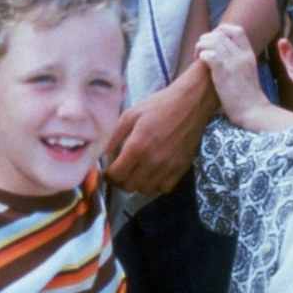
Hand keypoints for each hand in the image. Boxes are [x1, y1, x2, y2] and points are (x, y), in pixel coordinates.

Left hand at [105, 65, 214, 193]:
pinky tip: (153, 172)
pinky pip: (164, 188)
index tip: (108, 171)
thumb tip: (101, 154)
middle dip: (120, 180)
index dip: (108, 175)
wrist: (191, 103)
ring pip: (145, 190)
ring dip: (137, 183)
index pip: (116, 175)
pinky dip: (156, 184)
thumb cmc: (159, 105)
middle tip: (120, 171)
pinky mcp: (182, 169)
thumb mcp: (130, 114)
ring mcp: (169, 167)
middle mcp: (153, 160)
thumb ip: (114, 136)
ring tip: (136, 171)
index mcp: (138, 146)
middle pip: (129, 186)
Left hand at [195, 24, 270, 123]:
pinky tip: (200, 64)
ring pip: (213, 41)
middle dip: (206, 39)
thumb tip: (220, 53)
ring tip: (198, 58)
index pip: (237, 30)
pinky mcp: (224, 73)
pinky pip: (209, 54)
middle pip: (220, 33)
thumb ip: (237, 60)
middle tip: (201, 52)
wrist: (253, 112)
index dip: (221, 30)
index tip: (213, 41)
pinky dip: (202, 55)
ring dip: (201, 46)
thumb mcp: (246, 72)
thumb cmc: (246, 97)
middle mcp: (242, 55)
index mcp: (249, 54)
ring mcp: (233, 63)